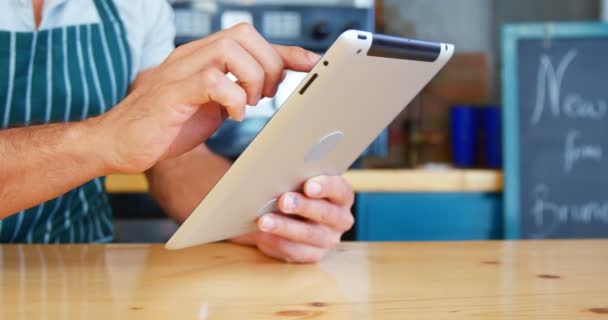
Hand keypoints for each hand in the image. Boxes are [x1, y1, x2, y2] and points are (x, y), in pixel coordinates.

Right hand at [90, 23, 319, 172]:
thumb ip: (237, 90)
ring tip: (249, 102)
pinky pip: (210, 79)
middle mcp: (192, 56)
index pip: (252, 40)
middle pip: (244, 34)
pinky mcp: (171, 93)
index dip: (286, 51)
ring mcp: (179, 71)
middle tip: (265, 95)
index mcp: (204, 57)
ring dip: (252, 77)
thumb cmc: (166, 126)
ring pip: (230, 48)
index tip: (313, 64)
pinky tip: (232, 115)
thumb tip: (269, 86)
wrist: (118, 144)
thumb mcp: (212, 105)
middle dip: (268, 64)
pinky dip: (232, 96)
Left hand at [233, 176, 354, 262]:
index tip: (308, 186)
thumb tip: (271, 173)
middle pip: (325, 213)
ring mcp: (328, 240)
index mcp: (342, 196)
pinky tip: (261, 235)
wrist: (286, 212)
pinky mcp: (312, 255)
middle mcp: (340, 219)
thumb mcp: (297, 179)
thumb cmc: (294, 188)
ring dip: (285, 227)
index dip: (326, 187)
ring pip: (309, 235)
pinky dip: (275, 242)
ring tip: (264, 221)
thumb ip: (294, 175)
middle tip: (283, 201)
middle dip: (303, 207)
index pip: (340, 190)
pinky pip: (295, 251)